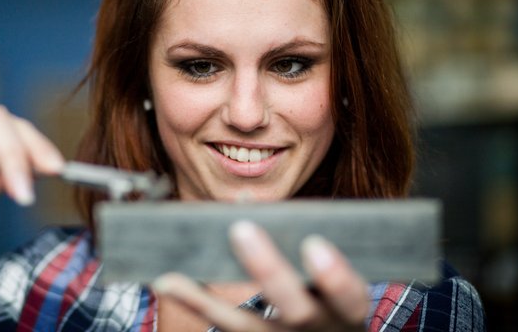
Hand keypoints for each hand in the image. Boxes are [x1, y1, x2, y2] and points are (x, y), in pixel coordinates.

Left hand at [153, 221, 369, 330]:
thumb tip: (246, 198)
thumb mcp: (331, 279)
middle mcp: (318, 331)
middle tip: (242, 230)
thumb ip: (299, 242)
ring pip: (244, 328)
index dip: (334, 276)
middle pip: (296, 311)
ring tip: (173, 275)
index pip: (349, 296)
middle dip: (268, 270)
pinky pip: (225, 327)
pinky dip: (195, 303)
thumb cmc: (328, 300)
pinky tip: (167, 281)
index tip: (313, 244)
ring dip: (207, 301)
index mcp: (346, 310)